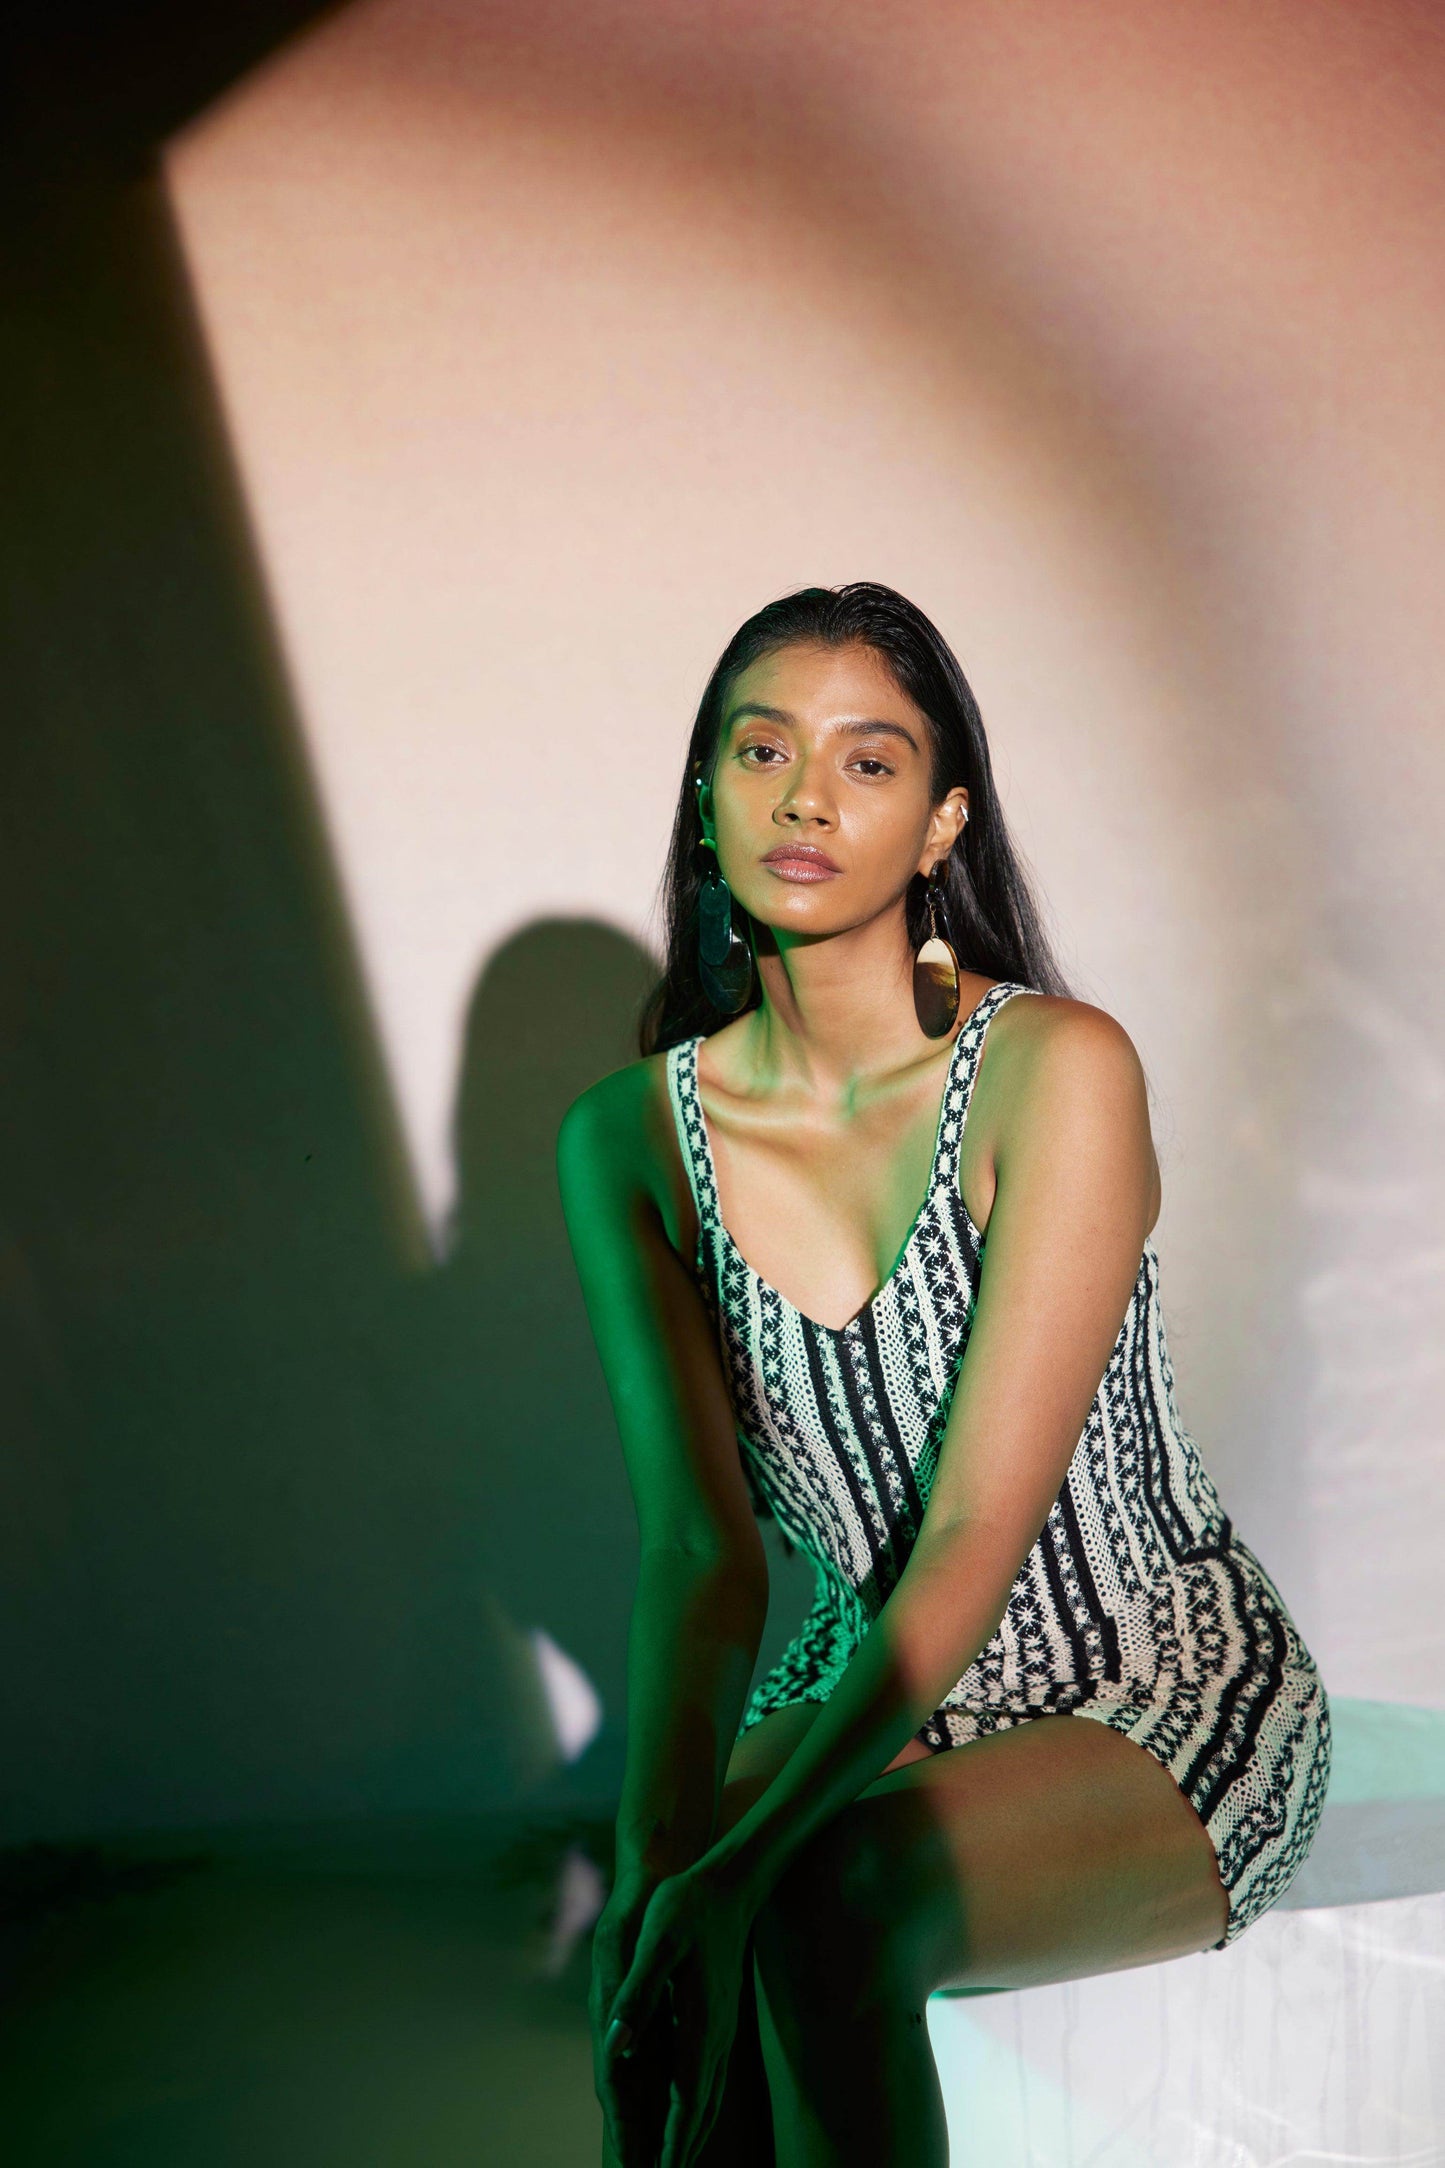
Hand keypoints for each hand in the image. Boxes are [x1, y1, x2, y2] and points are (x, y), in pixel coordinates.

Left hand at [599, 1859, 756, 2167]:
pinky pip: (711, 2080)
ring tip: (672, 2163)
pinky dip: (698, 2110)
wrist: (731, 1882)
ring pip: (707, 2098)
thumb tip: (617, 2042)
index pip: (684, 2100)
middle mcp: (715, 2036)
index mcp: (699, 2024)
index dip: (670, 2142)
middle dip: (678, 2151)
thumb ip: (637, 1993)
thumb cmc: (688, 1905)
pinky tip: (689, 2114)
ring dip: (688, 2134)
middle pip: (698, 2111)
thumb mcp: (657, 1940)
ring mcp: (722, 2030)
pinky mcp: (721, 2019)